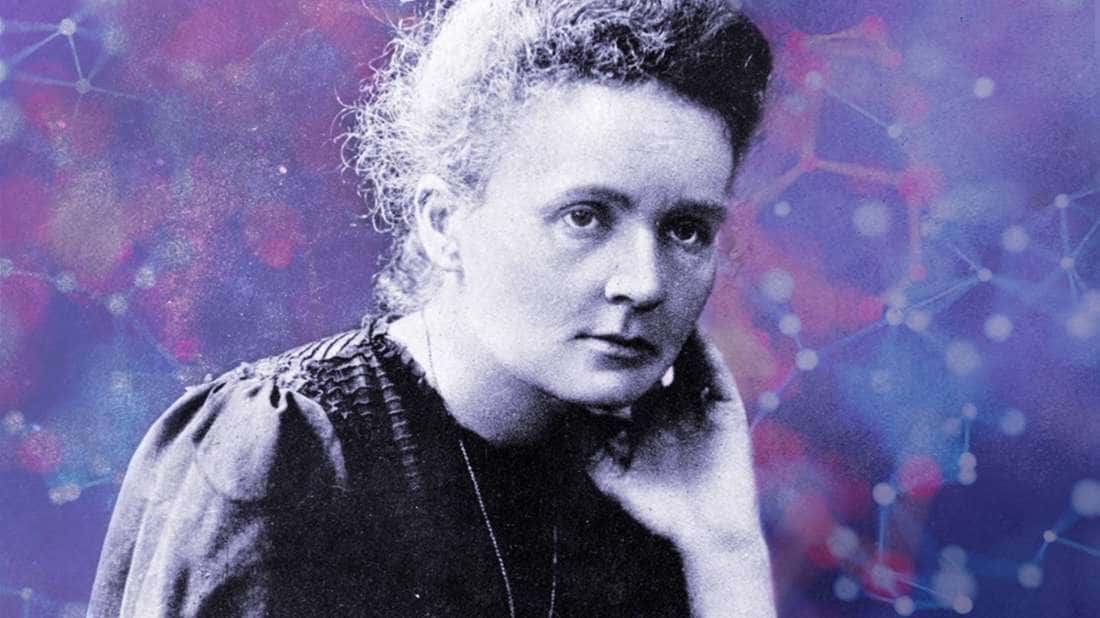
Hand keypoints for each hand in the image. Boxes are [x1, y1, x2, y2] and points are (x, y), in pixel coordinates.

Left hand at [588, 330, 775, 616]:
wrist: (705, 532)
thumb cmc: (657, 508)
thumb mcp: (612, 473)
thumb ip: (589, 442)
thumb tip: (570, 405)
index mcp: (646, 415)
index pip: (630, 374)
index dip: (616, 353)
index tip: (594, 327)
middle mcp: (673, 404)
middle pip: (658, 358)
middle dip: (645, 334)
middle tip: (627, 305)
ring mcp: (700, 404)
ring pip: (688, 359)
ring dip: (678, 335)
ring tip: (660, 308)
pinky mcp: (725, 410)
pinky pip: (715, 375)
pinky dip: (705, 353)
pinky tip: (693, 335)